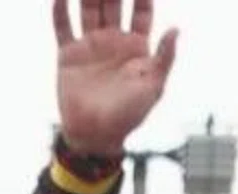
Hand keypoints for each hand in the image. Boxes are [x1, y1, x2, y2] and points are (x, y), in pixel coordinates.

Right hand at [53, 0, 178, 157]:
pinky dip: (60, 10)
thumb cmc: (129, 115)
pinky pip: (63, 27)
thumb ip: (164, 57)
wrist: (95, 136)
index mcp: (136, 46)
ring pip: (89, 9)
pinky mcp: (68, 56)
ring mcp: (90, 46)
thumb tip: (177, 29)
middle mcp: (113, 40)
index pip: (141, 10)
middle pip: (113, 3)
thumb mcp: (153, 86)